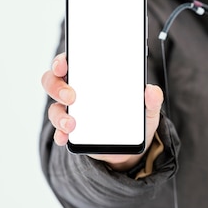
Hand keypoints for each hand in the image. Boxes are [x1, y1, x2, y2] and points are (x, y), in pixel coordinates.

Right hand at [41, 52, 163, 170]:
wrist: (130, 147)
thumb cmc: (134, 119)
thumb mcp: (147, 110)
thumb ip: (152, 100)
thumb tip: (152, 90)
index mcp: (94, 78)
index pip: (72, 62)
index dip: (63, 61)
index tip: (64, 64)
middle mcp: (78, 92)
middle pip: (54, 82)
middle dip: (57, 87)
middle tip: (71, 96)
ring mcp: (72, 112)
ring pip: (54, 107)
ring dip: (59, 115)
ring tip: (72, 123)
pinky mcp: (71, 131)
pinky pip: (59, 131)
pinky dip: (60, 134)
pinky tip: (65, 137)